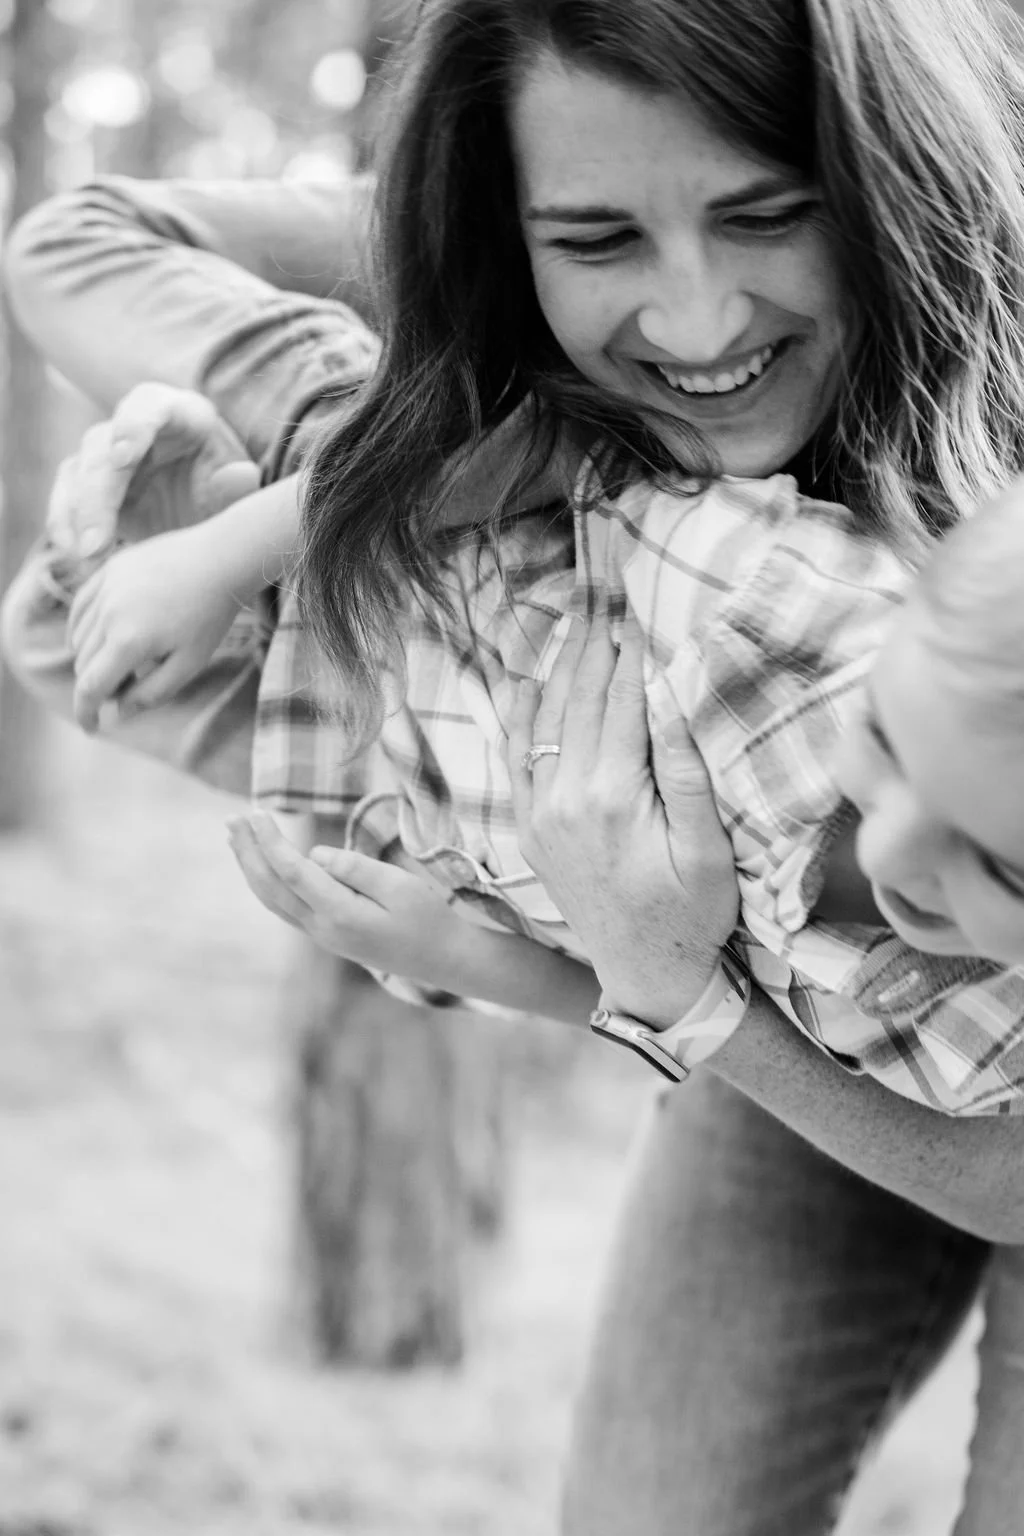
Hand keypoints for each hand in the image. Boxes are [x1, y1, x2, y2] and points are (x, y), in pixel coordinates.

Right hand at [47, 382, 259, 559]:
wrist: (206, 514)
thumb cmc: (224, 494)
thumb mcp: (235, 494)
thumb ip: (237, 488)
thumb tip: (243, 474)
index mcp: (177, 413)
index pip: (148, 404)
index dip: (133, 427)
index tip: (123, 458)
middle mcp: (134, 425)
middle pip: (101, 446)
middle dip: (97, 495)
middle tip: (97, 542)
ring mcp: (106, 452)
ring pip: (77, 470)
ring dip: (78, 514)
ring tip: (87, 556)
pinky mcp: (88, 480)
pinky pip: (66, 496)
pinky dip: (66, 524)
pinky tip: (75, 553)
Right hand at [67, 520, 245, 731]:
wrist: (219, 559)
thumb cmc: (209, 616)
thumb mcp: (188, 664)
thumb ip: (151, 693)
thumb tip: (118, 712)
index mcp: (128, 642)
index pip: (90, 687)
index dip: (85, 713)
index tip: (91, 728)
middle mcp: (108, 614)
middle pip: (84, 664)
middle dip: (99, 685)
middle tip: (130, 687)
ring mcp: (104, 589)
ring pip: (79, 638)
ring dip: (92, 658)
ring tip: (128, 659)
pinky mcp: (107, 571)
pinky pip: (81, 608)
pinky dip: (84, 629)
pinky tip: (103, 636)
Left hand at [226, 812, 473, 987]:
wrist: (441, 959)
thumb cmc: (427, 918)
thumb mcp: (401, 886)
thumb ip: (356, 869)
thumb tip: (314, 854)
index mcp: (340, 914)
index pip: (293, 873)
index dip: (270, 843)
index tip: (257, 814)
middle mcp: (322, 929)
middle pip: (272, 887)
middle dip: (249, 852)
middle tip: (231, 819)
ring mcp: (321, 935)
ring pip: (273, 900)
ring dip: (251, 867)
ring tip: (235, 837)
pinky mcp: (326, 934)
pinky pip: (284, 907)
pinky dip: (265, 883)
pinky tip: (260, 866)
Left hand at [507, 614, 738, 1026]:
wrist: (647, 975)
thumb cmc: (692, 913)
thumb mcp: (706, 851)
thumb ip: (686, 775)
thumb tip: (668, 702)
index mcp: (615, 796)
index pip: (624, 699)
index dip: (631, 645)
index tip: (634, 597)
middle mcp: (567, 797)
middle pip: (581, 697)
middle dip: (594, 638)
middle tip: (600, 584)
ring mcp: (541, 811)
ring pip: (546, 717)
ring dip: (562, 662)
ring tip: (575, 614)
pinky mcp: (530, 827)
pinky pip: (518, 755)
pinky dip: (520, 711)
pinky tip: (525, 677)